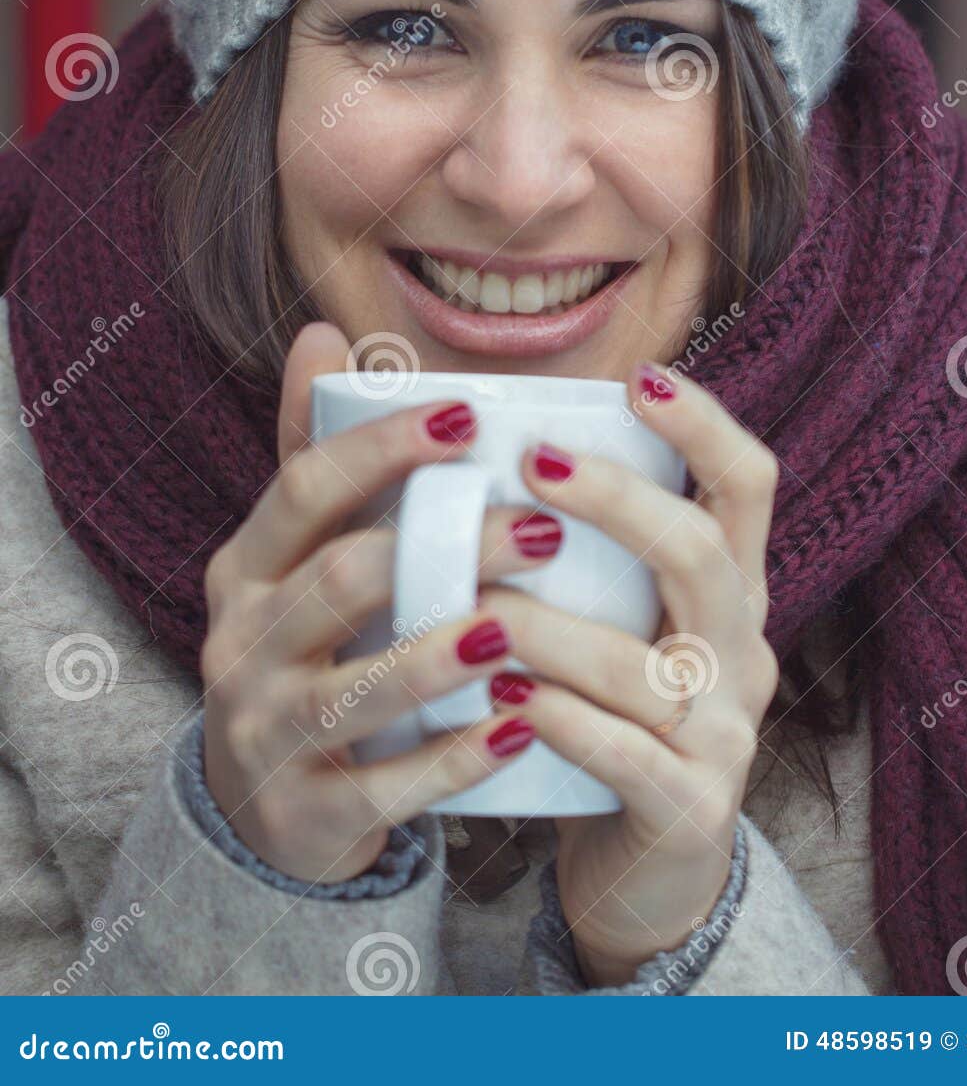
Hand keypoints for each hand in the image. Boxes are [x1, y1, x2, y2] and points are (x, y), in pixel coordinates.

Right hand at [200, 322, 562, 883]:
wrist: (264, 809)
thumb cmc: (306, 649)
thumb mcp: (295, 556)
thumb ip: (315, 452)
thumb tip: (322, 332)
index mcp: (244, 567)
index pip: (306, 488)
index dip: (384, 447)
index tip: (470, 414)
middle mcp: (240, 643)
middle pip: (343, 580)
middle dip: (445, 550)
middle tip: (545, 527)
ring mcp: (265, 733)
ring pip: (359, 687)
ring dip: (448, 653)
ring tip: (526, 623)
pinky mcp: (302, 814)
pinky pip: (386, 787)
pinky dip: (455, 758)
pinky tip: (522, 729)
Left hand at [476, 360, 778, 987]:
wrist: (646, 873)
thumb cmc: (610, 717)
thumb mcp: (620, 624)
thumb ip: (585, 550)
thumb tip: (503, 436)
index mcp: (729, 591)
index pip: (749, 485)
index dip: (705, 425)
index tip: (639, 377)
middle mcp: (742, 651)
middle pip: (704, 554)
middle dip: (617, 501)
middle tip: (530, 463)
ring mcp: (726, 735)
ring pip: (650, 665)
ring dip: (554, 627)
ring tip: (478, 604)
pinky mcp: (692, 810)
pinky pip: (626, 754)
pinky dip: (561, 719)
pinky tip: (501, 698)